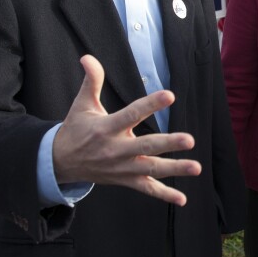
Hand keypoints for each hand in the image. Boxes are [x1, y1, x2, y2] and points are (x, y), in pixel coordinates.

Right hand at [52, 55, 201, 206]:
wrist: (60, 163)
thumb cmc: (76, 129)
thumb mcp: (82, 104)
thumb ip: (91, 81)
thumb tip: (88, 57)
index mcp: (106, 128)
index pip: (132, 114)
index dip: (151, 105)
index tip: (170, 96)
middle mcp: (116, 149)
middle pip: (146, 147)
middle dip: (168, 143)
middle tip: (189, 139)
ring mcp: (122, 168)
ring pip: (151, 169)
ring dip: (175, 169)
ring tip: (197, 167)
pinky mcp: (125, 180)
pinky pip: (146, 189)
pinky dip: (164, 195)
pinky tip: (182, 199)